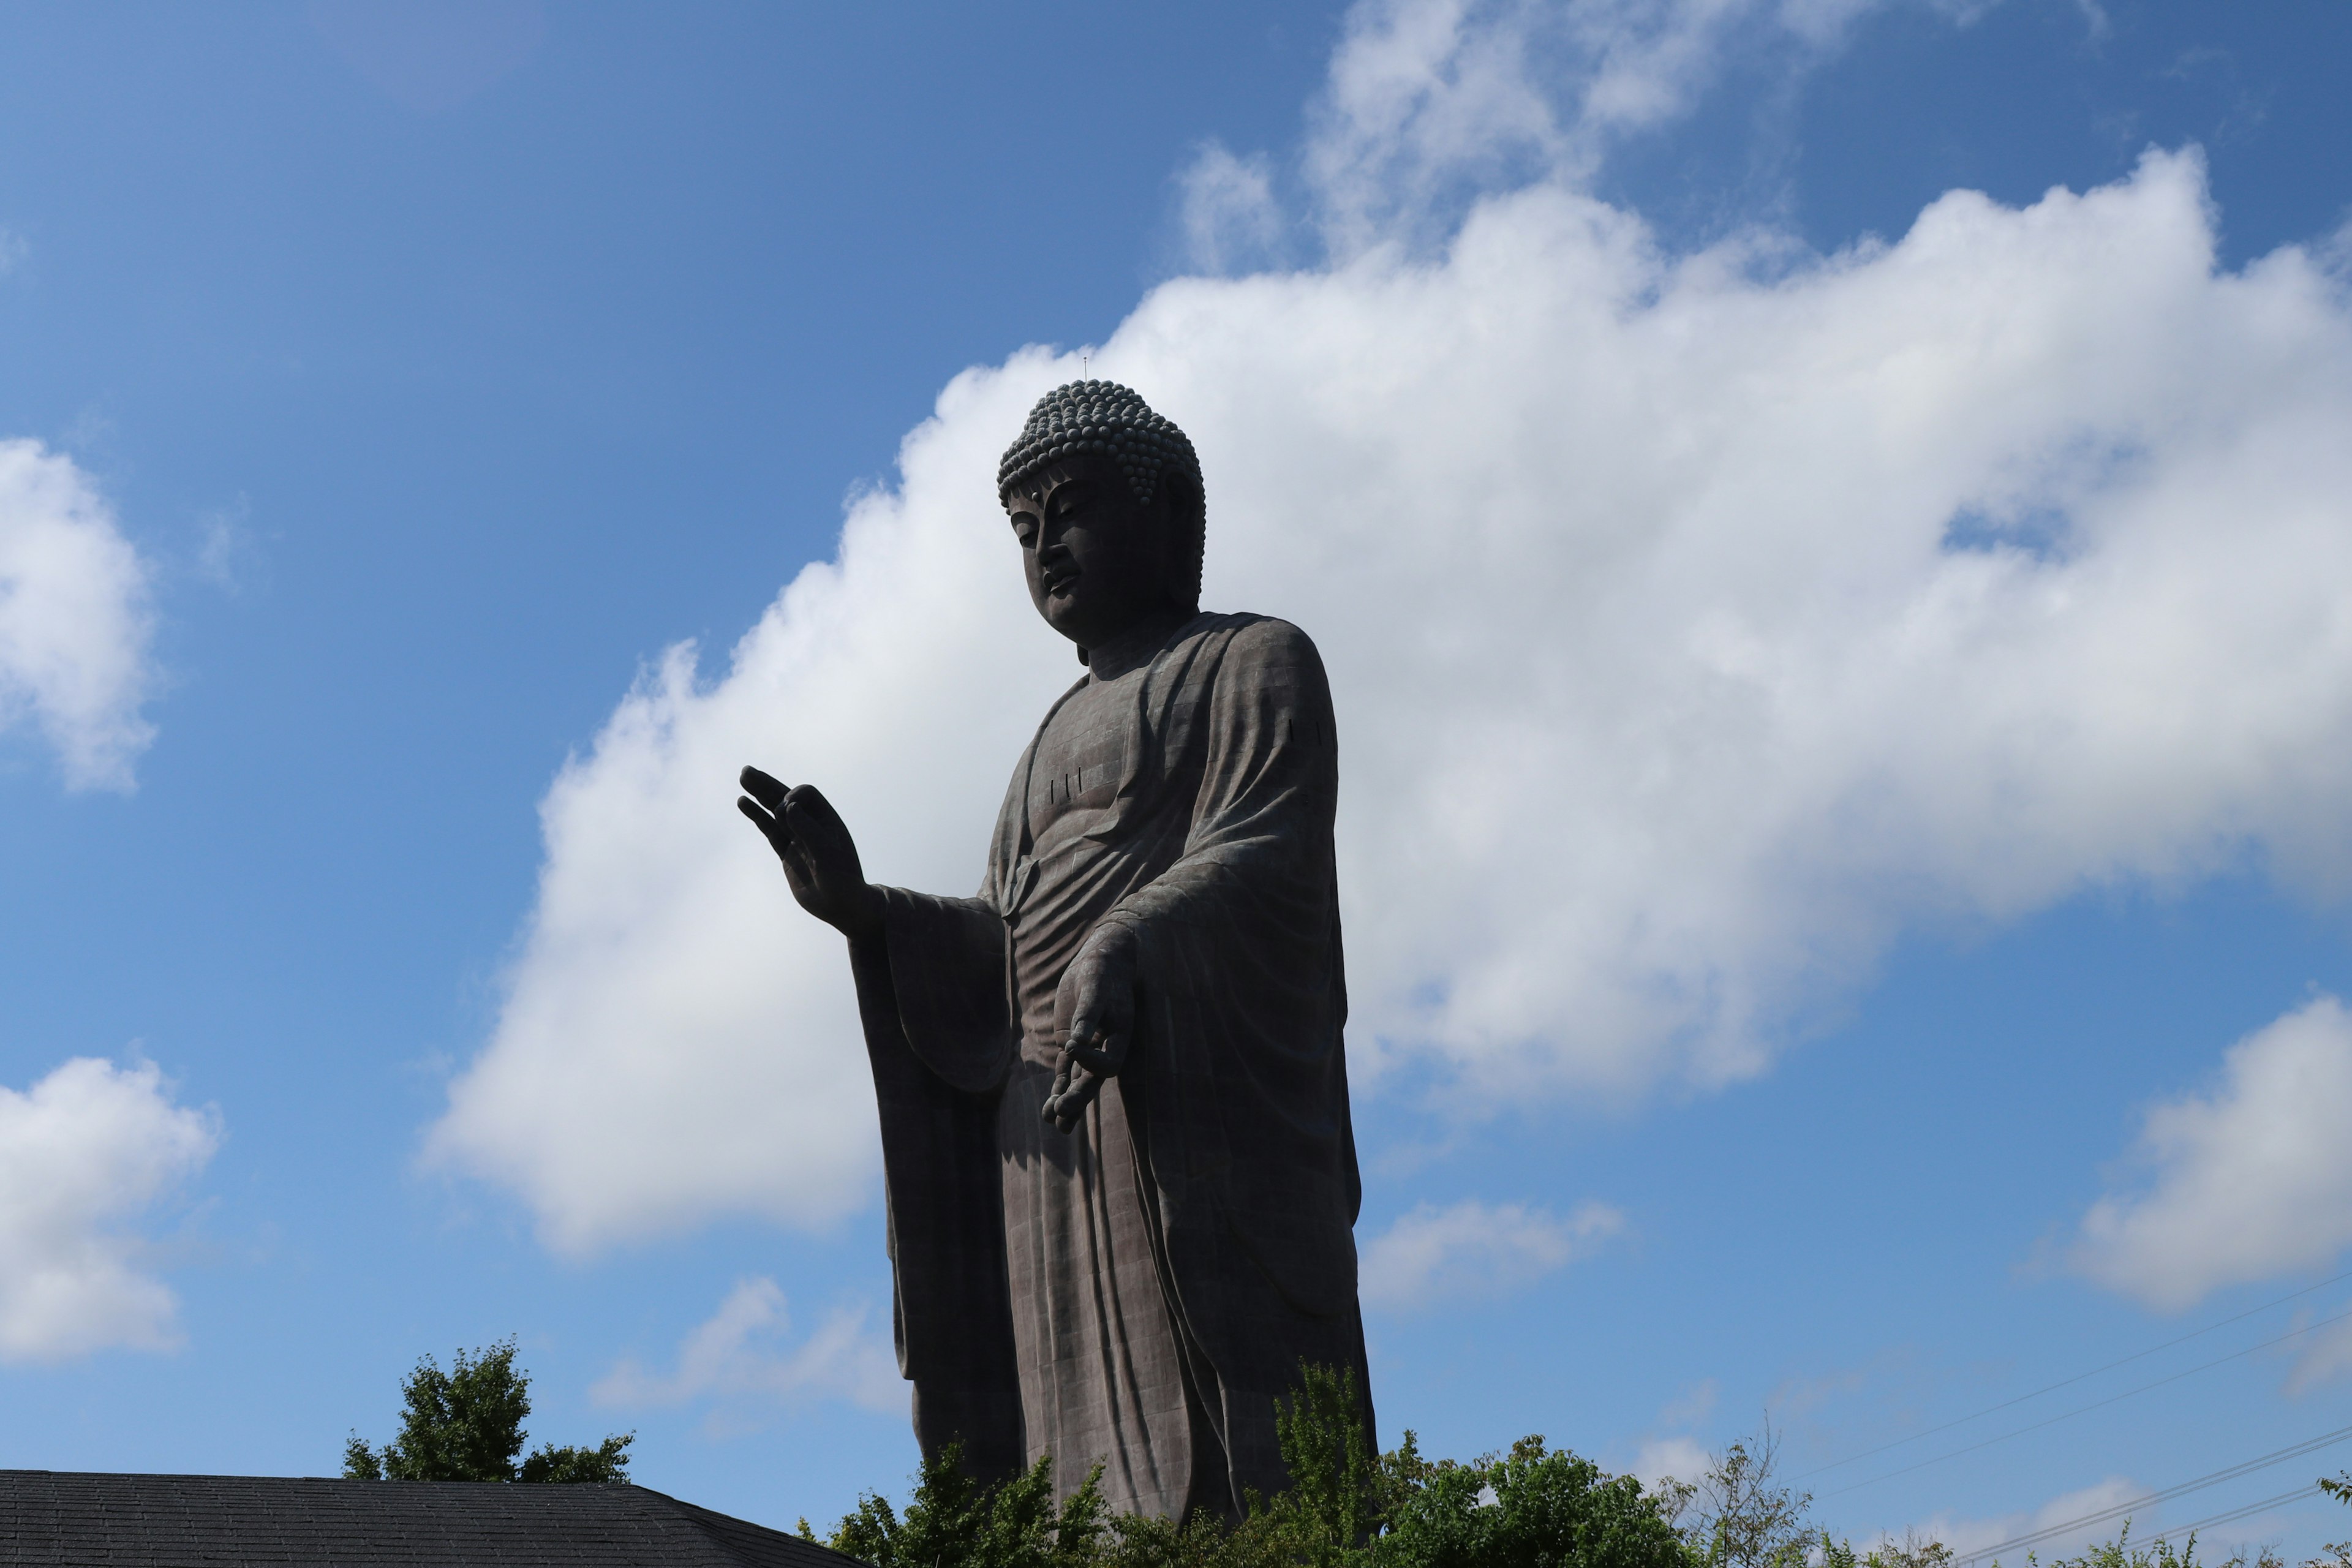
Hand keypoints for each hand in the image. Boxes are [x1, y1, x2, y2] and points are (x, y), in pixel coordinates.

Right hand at [737, 766, 884, 940]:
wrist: (842, 906)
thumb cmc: (842, 880)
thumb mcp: (828, 855)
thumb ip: (808, 830)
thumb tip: (788, 806)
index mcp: (827, 820)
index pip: (806, 795)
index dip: (792, 797)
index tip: (786, 811)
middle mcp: (811, 825)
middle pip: (786, 797)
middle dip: (768, 784)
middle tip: (746, 771)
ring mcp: (797, 838)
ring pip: (774, 811)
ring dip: (759, 794)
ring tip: (743, 777)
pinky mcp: (786, 852)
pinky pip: (768, 830)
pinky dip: (756, 816)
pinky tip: (743, 802)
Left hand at [1043, 924, 1138, 1133]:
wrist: (1099, 963)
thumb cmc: (1100, 973)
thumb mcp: (1095, 988)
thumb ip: (1087, 1015)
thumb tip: (1075, 1043)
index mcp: (1121, 1037)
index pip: (1110, 1064)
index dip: (1091, 1061)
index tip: (1071, 1046)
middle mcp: (1107, 1048)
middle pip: (1094, 1082)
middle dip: (1078, 1098)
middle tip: (1061, 1112)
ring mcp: (1089, 1050)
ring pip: (1079, 1083)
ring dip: (1067, 1102)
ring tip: (1052, 1120)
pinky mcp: (1073, 1048)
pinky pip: (1067, 1074)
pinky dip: (1058, 1089)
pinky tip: (1048, 1110)